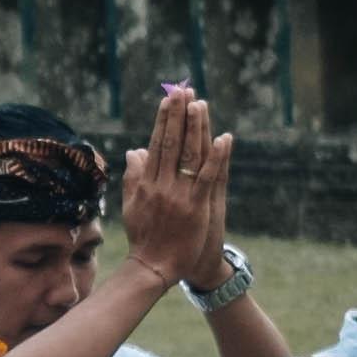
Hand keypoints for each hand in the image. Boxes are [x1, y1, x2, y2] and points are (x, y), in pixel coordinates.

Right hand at [122, 83, 234, 295]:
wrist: (153, 267)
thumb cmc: (143, 237)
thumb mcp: (131, 205)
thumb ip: (133, 177)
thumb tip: (134, 151)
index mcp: (146, 183)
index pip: (156, 144)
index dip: (163, 120)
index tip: (168, 99)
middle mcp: (161, 184)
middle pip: (171, 143)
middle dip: (177, 114)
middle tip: (183, 89)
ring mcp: (179, 195)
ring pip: (188, 155)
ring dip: (195, 127)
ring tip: (199, 103)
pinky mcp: (196, 207)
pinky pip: (208, 177)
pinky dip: (216, 157)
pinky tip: (225, 138)